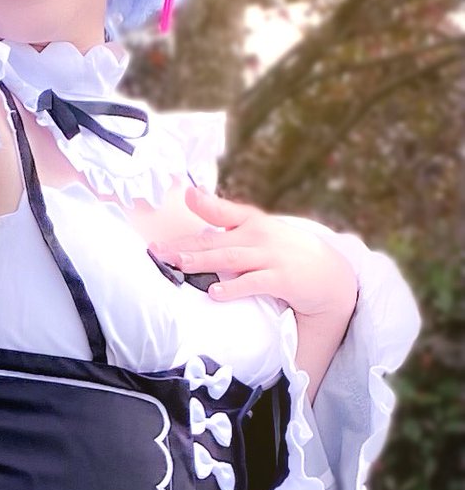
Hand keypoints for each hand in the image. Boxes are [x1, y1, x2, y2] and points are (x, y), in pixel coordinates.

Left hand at [152, 186, 357, 321]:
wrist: (330, 275)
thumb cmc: (285, 250)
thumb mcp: (258, 228)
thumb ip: (225, 215)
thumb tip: (191, 196)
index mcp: (252, 222)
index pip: (222, 213)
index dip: (202, 205)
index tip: (182, 197)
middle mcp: (260, 236)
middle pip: (216, 241)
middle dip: (185, 246)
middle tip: (158, 252)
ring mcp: (271, 258)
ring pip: (230, 259)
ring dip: (203, 262)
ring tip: (179, 265)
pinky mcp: (283, 280)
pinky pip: (254, 283)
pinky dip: (234, 288)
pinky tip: (215, 293)